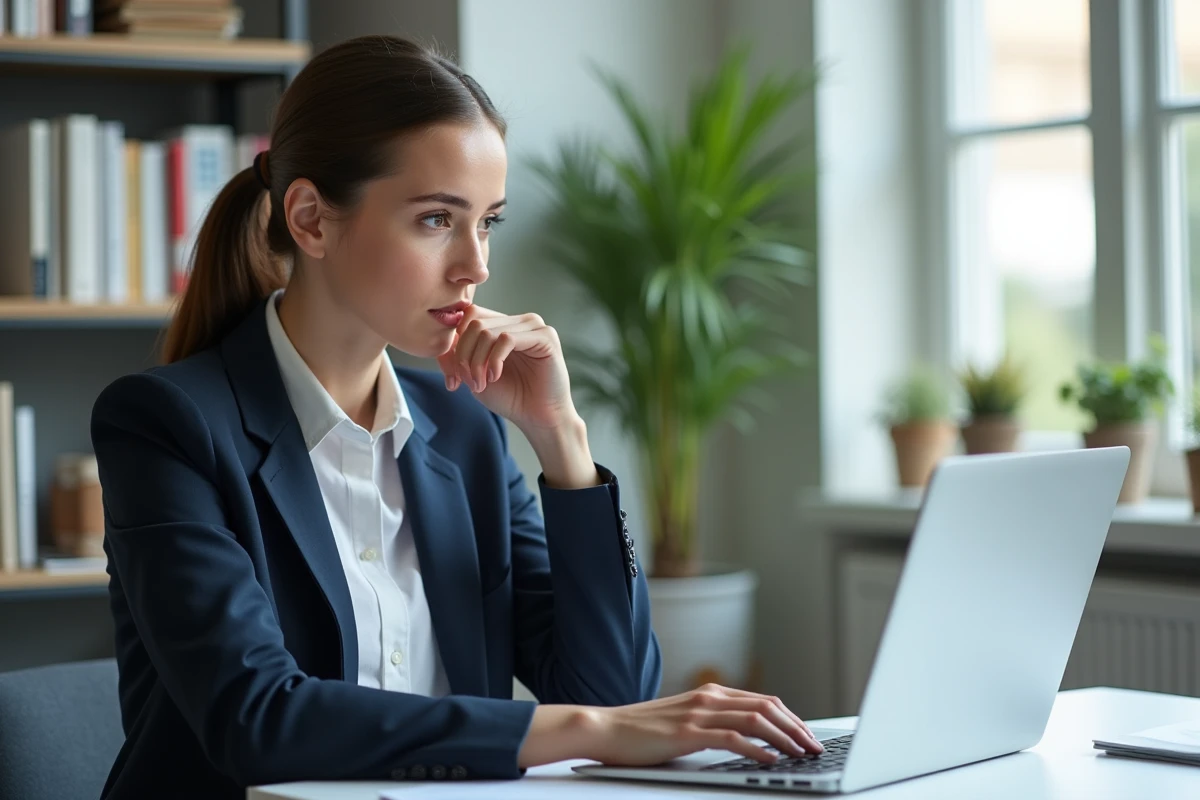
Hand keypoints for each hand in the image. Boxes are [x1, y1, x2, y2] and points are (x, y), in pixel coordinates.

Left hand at [435, 305, 574, 433]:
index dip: (455, 345)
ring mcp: (533, 326)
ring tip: (482, 383)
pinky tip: (496, 376)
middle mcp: (518, 321)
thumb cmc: (510, 397)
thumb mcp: (473, 374)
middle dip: (463, 356)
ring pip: (487, 331)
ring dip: (477, 362)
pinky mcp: (545, 337)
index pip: (469, 316)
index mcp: (504, 325)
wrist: (537, 418)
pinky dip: (494, 360)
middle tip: (469, 382)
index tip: (454, 378)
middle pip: (474, 323)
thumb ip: (458, 354)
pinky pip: (506, 339)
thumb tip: (442, 339)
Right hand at [518, 683, 822, 768]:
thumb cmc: (642, 732)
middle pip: (767, 706)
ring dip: (785, 738)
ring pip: (756, 719)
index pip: (763, 701)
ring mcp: (699, 713)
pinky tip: (770, 760)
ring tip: (802, 754)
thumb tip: (747, 740)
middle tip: (815, 747)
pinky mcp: (688, 732)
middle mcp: (709, 697)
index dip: (791, 719)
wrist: (605, 729)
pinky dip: (758, 749)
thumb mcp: (684, 722)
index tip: (808, 737)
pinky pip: (733, 738)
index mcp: (710, 693)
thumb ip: (713, 724)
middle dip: (797, 728)